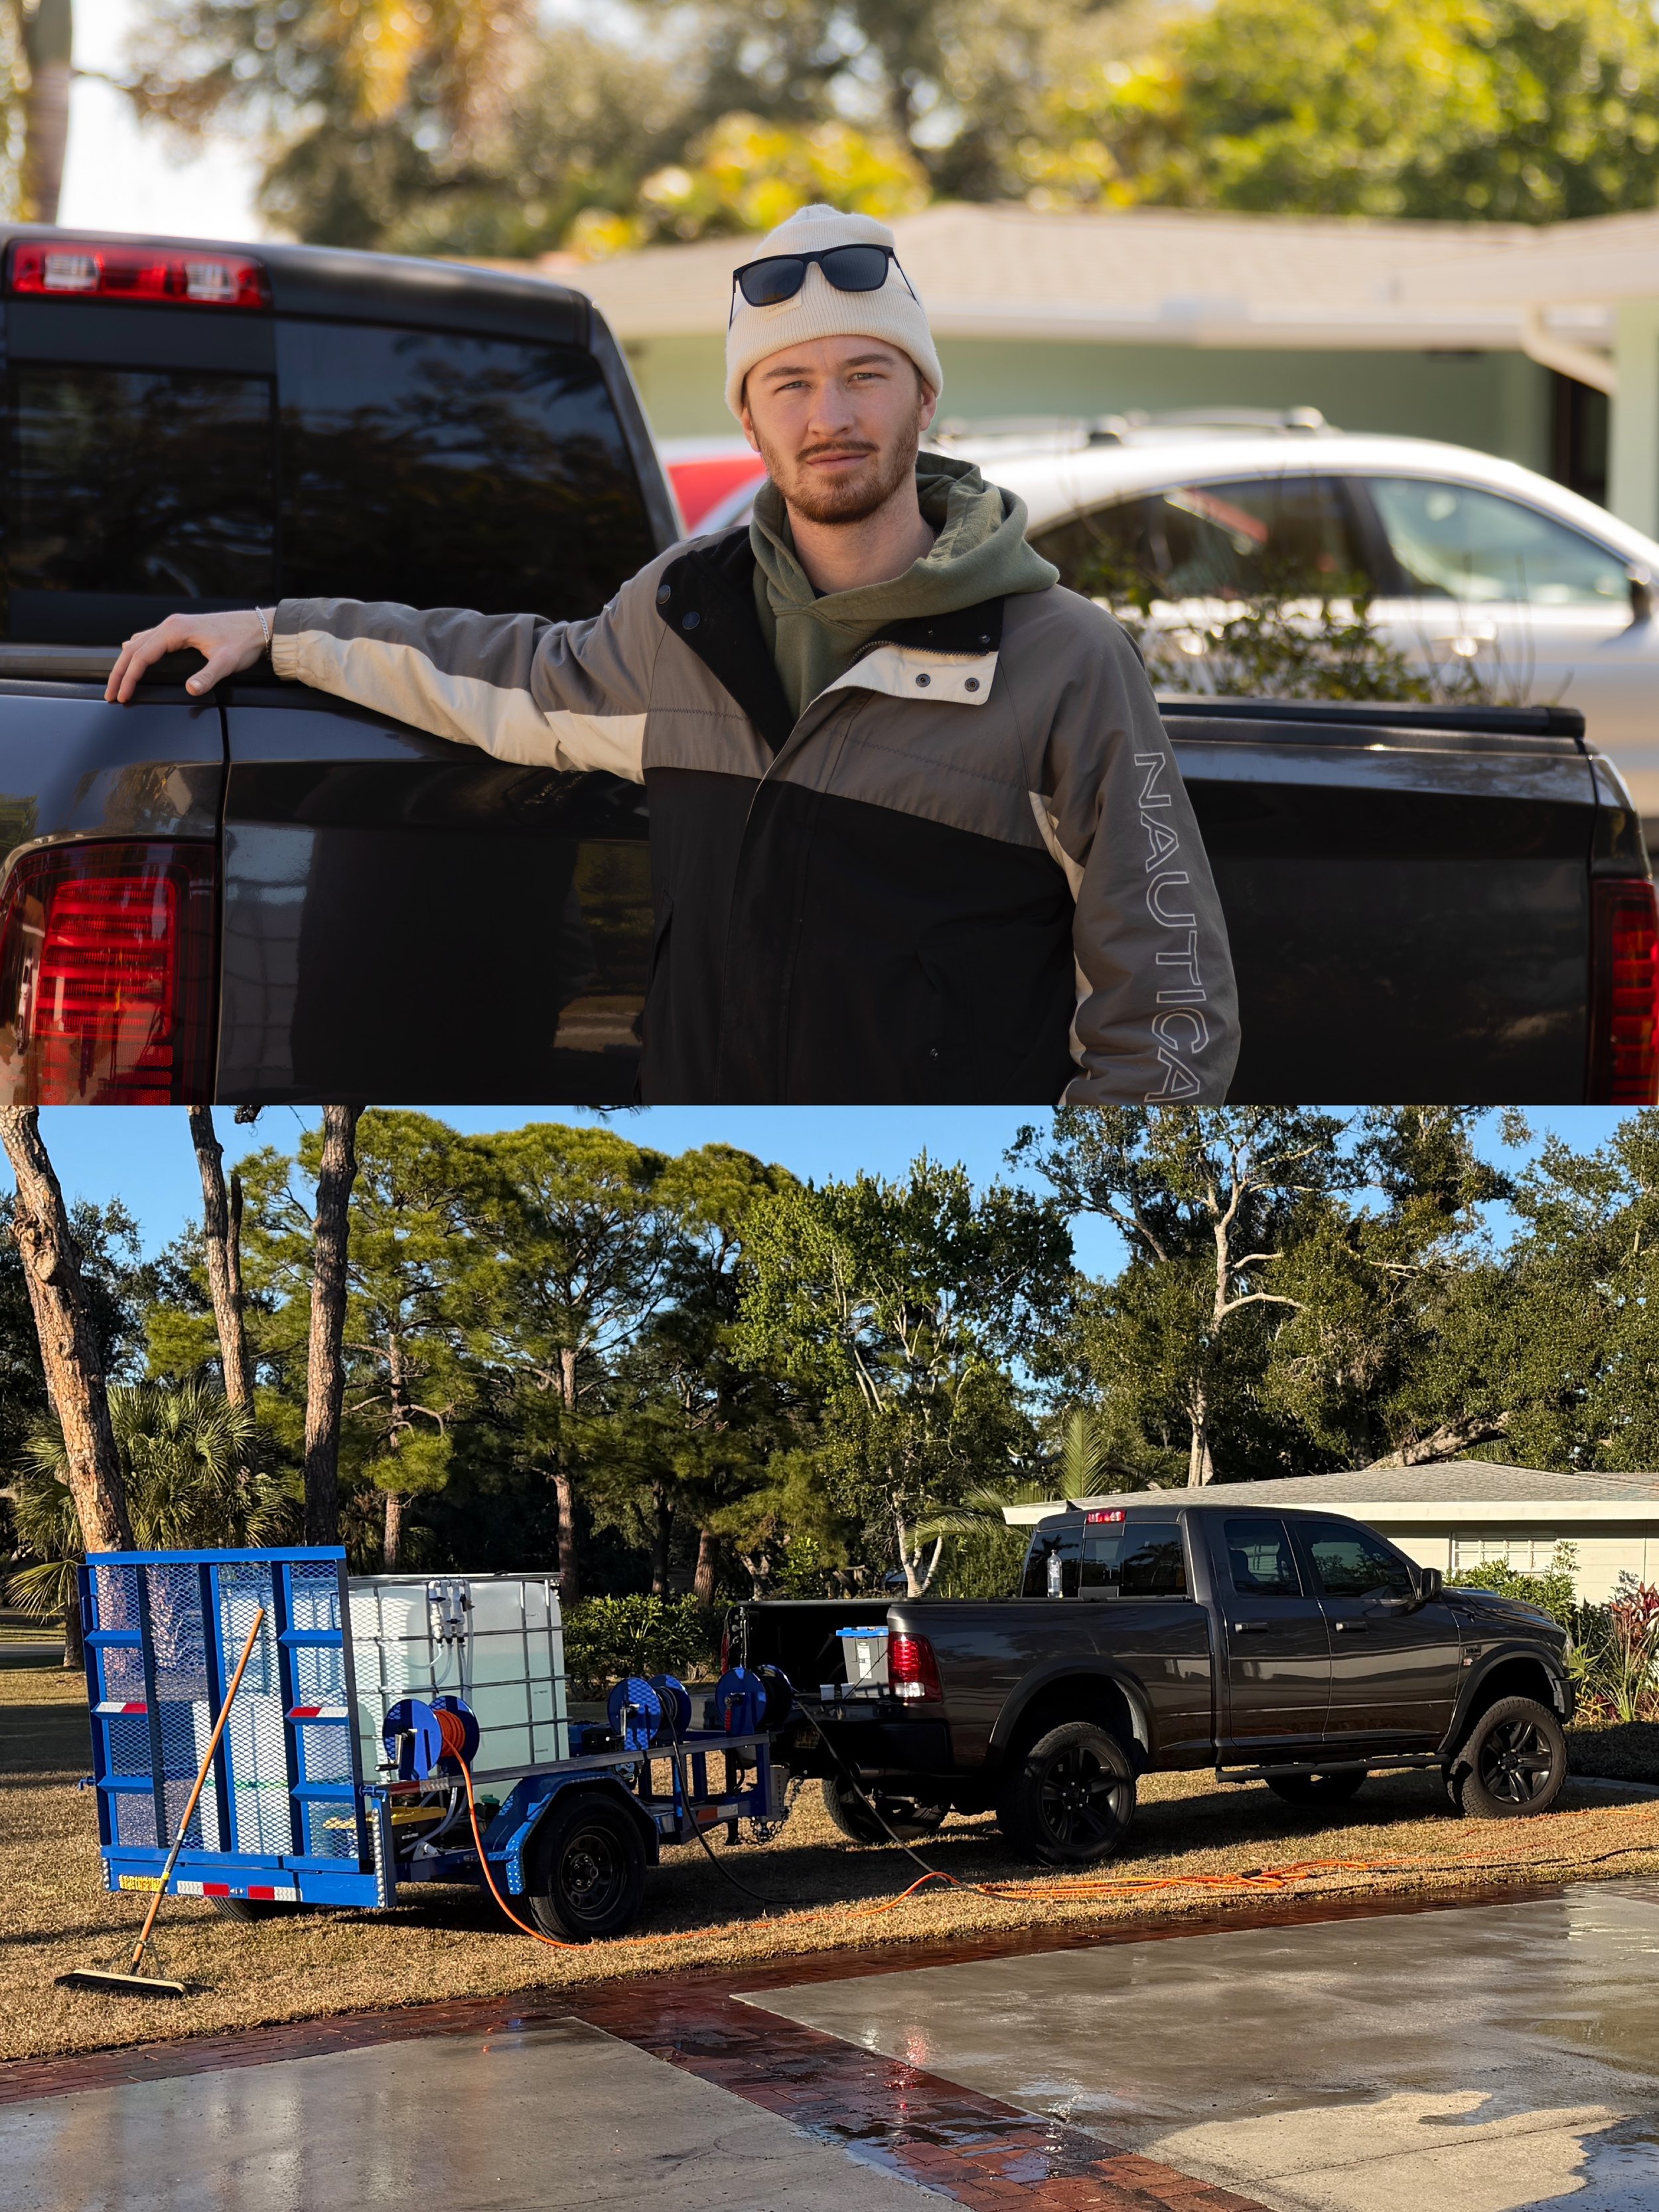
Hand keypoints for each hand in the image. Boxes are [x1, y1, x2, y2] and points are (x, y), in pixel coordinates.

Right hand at [105, 609, 270, 703]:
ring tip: (117, 683)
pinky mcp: (181, 630)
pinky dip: (137, 653)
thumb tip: (190, 690)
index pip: (141, 656)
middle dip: (119, 673)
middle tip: (110, 694)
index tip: (122, 696)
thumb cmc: (244, 641)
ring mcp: (174, 626)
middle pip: (133, 649)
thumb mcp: (227, 662)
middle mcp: (170, 625)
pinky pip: (150, 640)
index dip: (129, 678)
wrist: (260, 626)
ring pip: (139, 644)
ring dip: (126, 663)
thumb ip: (208, 676)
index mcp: (175, 630)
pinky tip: (133, 658)